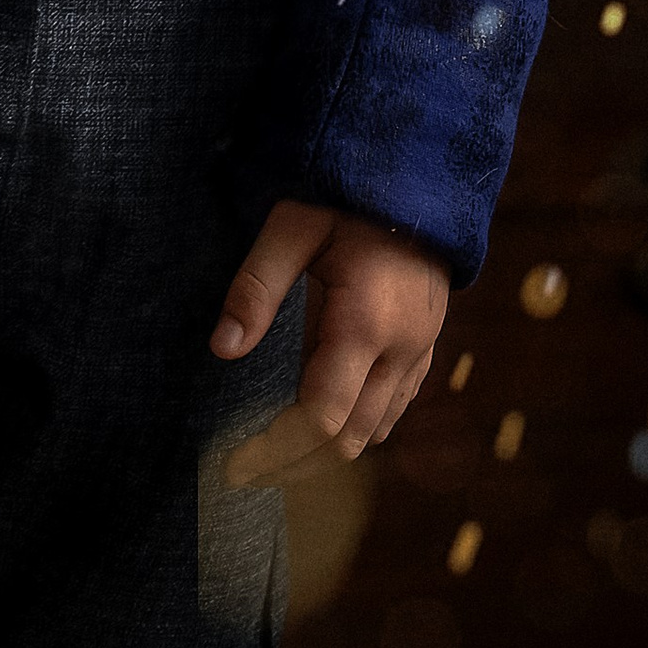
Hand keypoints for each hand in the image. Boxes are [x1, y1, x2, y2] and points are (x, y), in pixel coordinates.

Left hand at [213, 201, 446, 486]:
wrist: (420, 178)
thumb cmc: (347, 195)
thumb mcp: (292, 226)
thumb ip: (256, 287)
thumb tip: (221, 348)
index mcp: (364, 323)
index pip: (321, 417)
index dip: (277, 449)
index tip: (236, 464)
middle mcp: (400, 351)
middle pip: (349, 440)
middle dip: (295, 462)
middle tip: (245, 469)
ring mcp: (420, 354)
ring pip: (376, 432)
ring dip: (326, 453)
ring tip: (274, 455)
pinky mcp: (426, 349)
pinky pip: (394, 410)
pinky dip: (358, 428)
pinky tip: (323, 426)